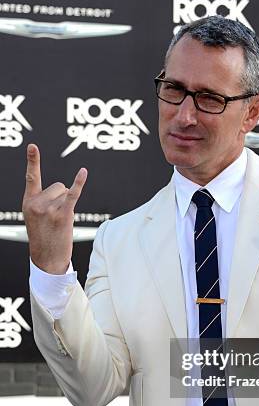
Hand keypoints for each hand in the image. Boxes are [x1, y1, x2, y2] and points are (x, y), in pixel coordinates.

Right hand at [22, 143, 87, 273]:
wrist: (47, 259)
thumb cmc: (44, 238)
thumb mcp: (35, 218)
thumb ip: (42, 202)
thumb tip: (64, 190)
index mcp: (28, 202)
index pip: (31, 177)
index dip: (33, 161)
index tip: (32, 145)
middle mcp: (37, 203)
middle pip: (58, 186)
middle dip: (61, 199)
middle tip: (55, 218)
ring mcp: (49, 209)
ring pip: (66, 193)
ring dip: (67, 205)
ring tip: (60, 221)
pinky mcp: (63, 214)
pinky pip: (73, 194)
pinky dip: (79, 183)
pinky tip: (83, 172)